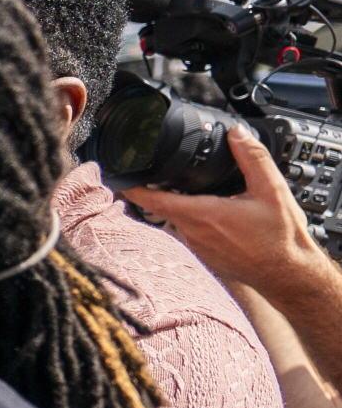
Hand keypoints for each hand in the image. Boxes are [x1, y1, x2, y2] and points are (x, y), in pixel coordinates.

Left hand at [124, 128, 341, 303]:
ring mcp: (196, 246)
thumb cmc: (279, 238)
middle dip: (157, 189)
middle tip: (156, 172)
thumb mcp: (271, 189)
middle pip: (163, 206)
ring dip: (178, 204)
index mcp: (202, 215)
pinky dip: (193, 218)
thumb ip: (252, 158)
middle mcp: (192, 233)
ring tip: (189, 188)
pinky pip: (189, 231)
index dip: (133, 187)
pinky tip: (211, 211)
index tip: (119, 175)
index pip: (154, 200)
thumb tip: (236, 134)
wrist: (287, 273)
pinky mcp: (204, 254)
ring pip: (177, 219)